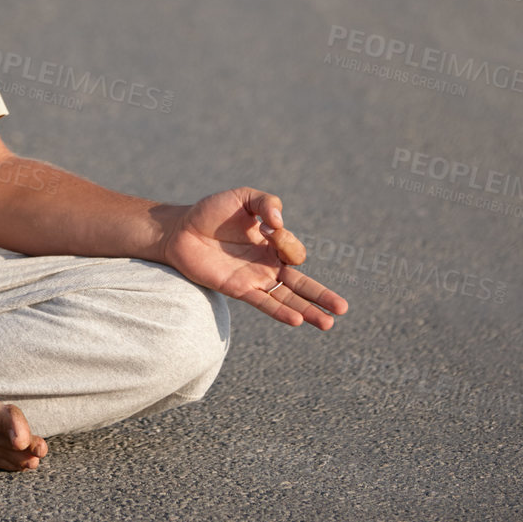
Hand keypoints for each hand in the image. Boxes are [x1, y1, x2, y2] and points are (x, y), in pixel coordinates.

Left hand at [158, 188, 348, 327]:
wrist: (180, 229)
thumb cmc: (212, 211)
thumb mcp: (243, 198)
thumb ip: (267, 203)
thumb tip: (280, 223)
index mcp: (272, 244)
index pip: (294, 251)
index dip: (288, 241)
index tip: (271, 229)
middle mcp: (266, 265)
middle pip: (301, 284)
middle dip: (322, 296)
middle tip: (343, 309)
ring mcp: (253, 279)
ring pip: (287, 299)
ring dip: (308, 311)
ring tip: (329, 324)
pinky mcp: (237, 289)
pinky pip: (263, 303)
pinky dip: (280, 312)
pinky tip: (297, 321)